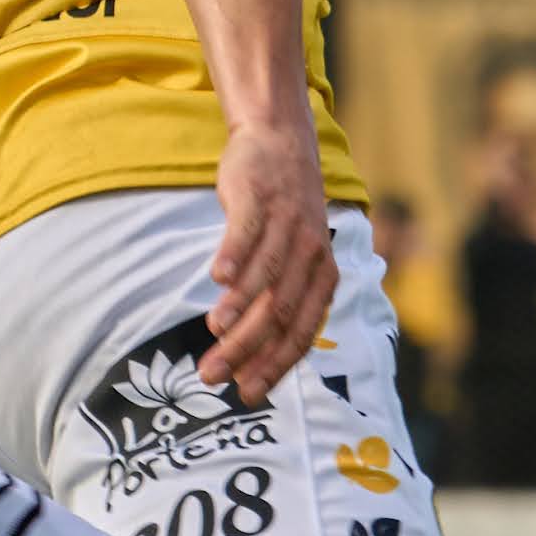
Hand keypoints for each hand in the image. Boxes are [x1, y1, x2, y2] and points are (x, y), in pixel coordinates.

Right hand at [201, 109, 333, 404]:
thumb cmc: (283, 215)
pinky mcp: (261, 198)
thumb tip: (251, 358)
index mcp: (323, 276)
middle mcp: (311, 253)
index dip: (274, 365)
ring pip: (264, 277)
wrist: (280, 143)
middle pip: (278, 312)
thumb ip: (280, 300)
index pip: (301, 331)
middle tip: (212, 374)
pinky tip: (215, 280)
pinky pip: (248, 233)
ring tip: (212, 333)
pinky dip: (233, 257)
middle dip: (245, 350)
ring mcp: (287, 224)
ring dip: (237, 310)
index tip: (246, 392)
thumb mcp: (296, 259)